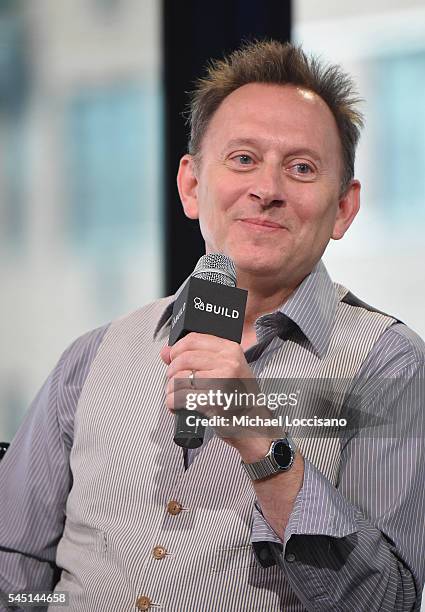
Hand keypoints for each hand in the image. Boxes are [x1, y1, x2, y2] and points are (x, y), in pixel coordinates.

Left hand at [160, 332, 275, 448]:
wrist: (253, 423)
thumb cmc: (238, 397)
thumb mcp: (224, 369)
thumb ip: (194, 357)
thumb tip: (165, 351)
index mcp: (230, 350)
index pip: (193, 339)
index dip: (177, 349)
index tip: (173, 359)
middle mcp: (228, 363)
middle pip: (183, 359)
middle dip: (172, 371)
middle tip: (175, 381)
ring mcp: (221, 382)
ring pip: (179, 378)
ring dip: (171, 389)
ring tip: (177, 395)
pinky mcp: (212, 402)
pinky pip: (180, 397)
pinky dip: (172, 403)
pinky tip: (177, 406)